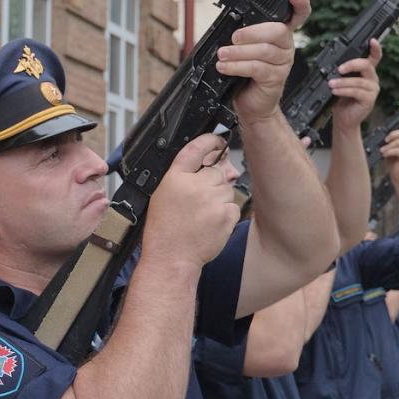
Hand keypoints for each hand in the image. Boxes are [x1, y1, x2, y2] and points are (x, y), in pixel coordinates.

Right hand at [144, 134, 239, 271]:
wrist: (171, 257)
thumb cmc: (165, 229)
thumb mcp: (164, 195)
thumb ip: (188, 177)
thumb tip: (220, 166)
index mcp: (175, 177)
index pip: (196, 148)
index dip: (210, 141)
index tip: (218, 142)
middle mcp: (194, 185)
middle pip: (217, 171)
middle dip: (213, 183)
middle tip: (200, 201)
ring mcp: (211, 200)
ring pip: (227, 189)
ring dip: (220, 199)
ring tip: (203, 215)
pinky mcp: (225, 215)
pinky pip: (234, 206)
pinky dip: (226, 214)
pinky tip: (211, 223)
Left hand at [217, 0, 308, 124]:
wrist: (251, 105)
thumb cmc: (246, 76)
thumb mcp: (244, 49)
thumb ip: (244, 35)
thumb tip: (229, 25)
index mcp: (281, 34)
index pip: (298, 14)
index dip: (300, 3)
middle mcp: (287, 46)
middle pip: (277, 30)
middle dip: (252, 32)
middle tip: (233, 38)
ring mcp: (284, 62)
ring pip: (264, 50)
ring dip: (238, 52)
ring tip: (222, 55)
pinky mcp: (277, 78)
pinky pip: (257, 68)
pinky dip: (237, 66)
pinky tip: (225, 67)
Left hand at [328, 39, 381, 130]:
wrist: (344, 118)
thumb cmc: (342, 100)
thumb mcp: (341, 82)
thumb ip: (341, 72)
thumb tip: (332, 65)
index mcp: (367, 72)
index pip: (375, 57)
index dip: (375, 48)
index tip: (372, 40)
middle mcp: (372, 79)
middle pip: (366, 65)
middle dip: (351, 64)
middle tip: (339, 69)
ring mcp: (373, 90)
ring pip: (359, 80)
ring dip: (342, 82)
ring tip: (331, 84)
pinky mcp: (369, 100)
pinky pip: (357, 92)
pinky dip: (344, 90)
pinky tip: (335, 91)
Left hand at [379, 120, 398, 183]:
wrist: (396, 175)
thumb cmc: (392, 162)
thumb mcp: (390, 150)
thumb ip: (390, 142)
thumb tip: (386, 135)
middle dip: (394, 134)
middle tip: (386, 139)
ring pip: (398, 142)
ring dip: (388, 146)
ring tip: (382, 151)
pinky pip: (397, 150)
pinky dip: (388, 151)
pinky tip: (384, 155)